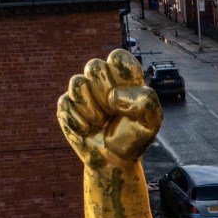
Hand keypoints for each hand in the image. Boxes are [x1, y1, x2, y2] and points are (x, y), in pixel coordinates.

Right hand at [57, 49, 162, 168]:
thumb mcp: (152, 121)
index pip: (118, 57)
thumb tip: (113, 96)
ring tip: (101, 122)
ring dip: (92, 110)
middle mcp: (101, 78)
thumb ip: (145, 101)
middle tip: (113, 113)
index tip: (127, 98)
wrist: (114, 161)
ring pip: (77, 83)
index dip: (120, 78)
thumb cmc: (133, 137)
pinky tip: (88, 130)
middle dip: (105, 95)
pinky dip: (80, 123)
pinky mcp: (65, 105)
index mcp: (123, 76)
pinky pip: (65, 104)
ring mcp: (81, 91)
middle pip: (93, 66)